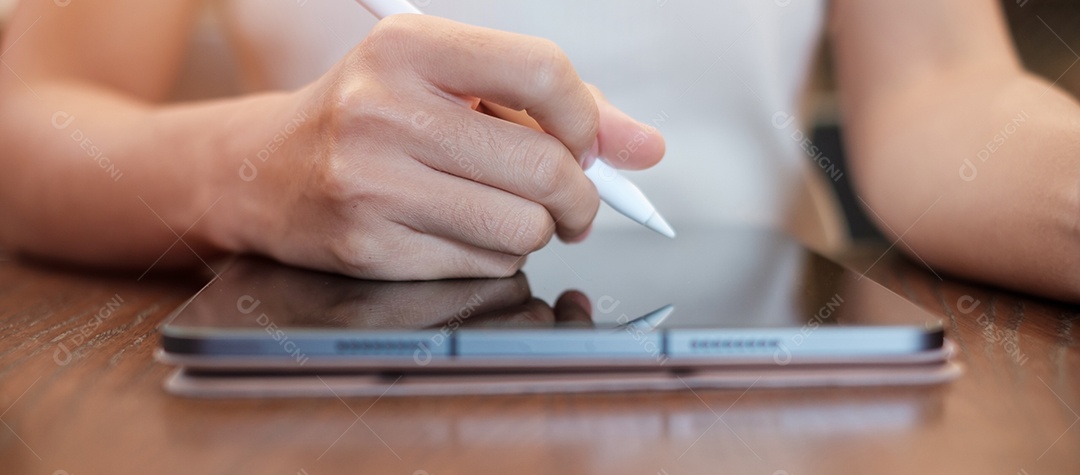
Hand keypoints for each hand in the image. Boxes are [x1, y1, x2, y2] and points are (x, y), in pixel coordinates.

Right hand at [221, 15, 663, 279]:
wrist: (266, 169)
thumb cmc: (375, 117)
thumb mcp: (453, 84)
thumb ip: (554, 107)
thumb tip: (645, 149)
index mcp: (411, 47)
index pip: (543, 72)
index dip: (587, 118)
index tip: (587, 142)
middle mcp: (385, 110)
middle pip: (546, 166)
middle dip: (581, 197)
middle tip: (573, 202)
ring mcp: (373, 183)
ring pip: (524, 227)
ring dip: (537, 229)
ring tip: (504, 211)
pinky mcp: (369, 247)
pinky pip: (484, 265)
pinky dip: (494, 255)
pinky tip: (459, 231)